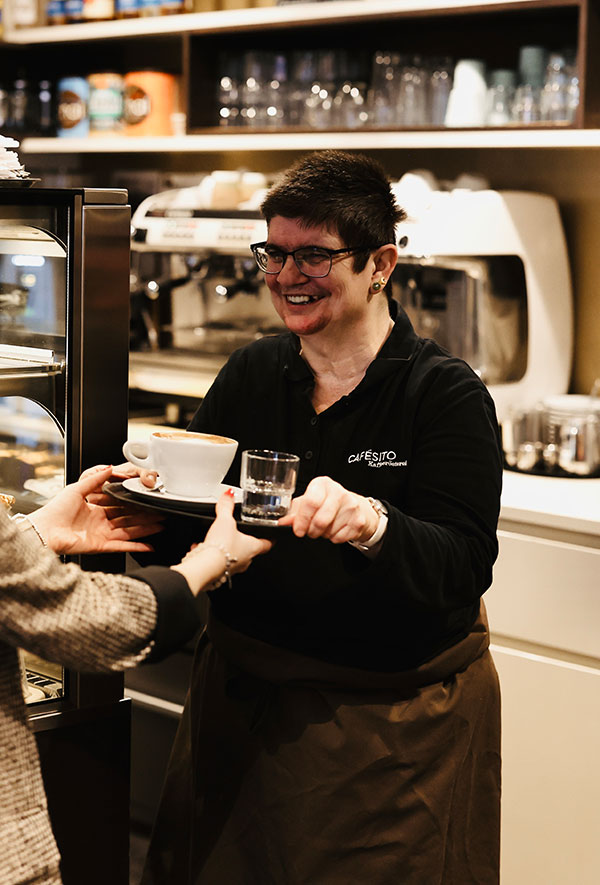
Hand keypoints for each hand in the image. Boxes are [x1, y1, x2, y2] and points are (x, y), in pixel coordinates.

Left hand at [32, 465, 163, 554]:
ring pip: (130, 531)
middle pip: (129, 519)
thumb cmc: (55, 510)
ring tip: (161, 525)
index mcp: (96, 510)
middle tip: (161, 513)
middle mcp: (101, 523)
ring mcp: (102, 535)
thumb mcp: (77, 488)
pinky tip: (149, 545)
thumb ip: (95, 478)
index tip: (147, 500)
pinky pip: (122, 546)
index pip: (121, 506)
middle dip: (146, 517)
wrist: (44, 530)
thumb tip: (109, 467)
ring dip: (146, 529)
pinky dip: (136, 547)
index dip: (135, 503)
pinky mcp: (101, 546)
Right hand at [172, 489, 271, 593]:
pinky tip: (200, 549)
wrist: (206, 568)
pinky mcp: (220, 575)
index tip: (270, 536)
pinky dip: (209, 557)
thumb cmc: (221, 548)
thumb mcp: (225, 521)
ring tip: (213, 541)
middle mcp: (245, 561)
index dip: (269, 538)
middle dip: (241, 543)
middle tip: (235, 534)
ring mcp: (233, 570)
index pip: (267, 544)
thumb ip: (226, 507)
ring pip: (231, 558)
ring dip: (223, 550)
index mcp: (253, 547)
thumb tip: (228, 495)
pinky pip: (216, 564)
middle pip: (248, 551)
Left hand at [277, 476, 378, 543]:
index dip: (302, 520)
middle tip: (310, 530)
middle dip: (312, 531)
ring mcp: (351, 505)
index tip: (298, 530)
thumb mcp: (308, 502)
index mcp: (322, 484)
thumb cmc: (326, 502)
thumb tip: (283, 523)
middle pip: (320, 520)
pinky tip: (335, 529)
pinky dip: (333, 538)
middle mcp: (338, 492)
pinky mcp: (359, 520)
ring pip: (329, 531)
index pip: (311, 502)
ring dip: (323, 534)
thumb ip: (294, 513)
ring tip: (325, 526)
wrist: (353, 506)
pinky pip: (339, 538)